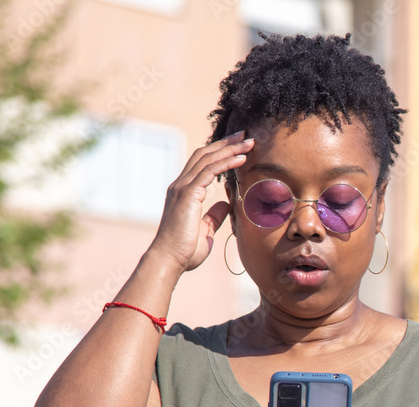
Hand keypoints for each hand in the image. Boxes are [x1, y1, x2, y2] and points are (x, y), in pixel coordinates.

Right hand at [148, 131, 253, 272]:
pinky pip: (209, 172)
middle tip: (245, 135)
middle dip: (226, 143)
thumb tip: (226, 204)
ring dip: (230, 148)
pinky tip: (241, 158)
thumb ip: (214, 215)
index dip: (219, 152)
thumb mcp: (206, 229)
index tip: (238, 146)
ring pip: (208, 159)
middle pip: (204, 155)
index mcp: (184, 192)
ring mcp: (182, 188)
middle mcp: (181, 185)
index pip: (202, 164)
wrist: (169, 260)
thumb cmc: (185, 250)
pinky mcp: (188, 194)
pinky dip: (226, 162)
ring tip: (248, 142)